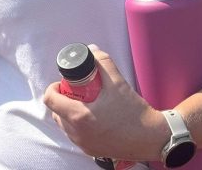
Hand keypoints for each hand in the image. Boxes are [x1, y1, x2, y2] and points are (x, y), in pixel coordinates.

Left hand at [44, 48, 167, 161]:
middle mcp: (77, 134)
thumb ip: (102, 62)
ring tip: (86, 100)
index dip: (54, 87)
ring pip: (64, 124)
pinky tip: (93, 114)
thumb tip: (91, 50)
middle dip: (62, 98)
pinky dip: (77, 123)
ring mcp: (83, 145)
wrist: (151, 138)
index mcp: (80, 117)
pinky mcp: (91, 151)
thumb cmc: (133, 112)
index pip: (51, 100)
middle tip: (77, 89)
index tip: (64, 81)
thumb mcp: (117, 82)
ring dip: (69, 111)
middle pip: (56, 112)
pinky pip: (75, 134)